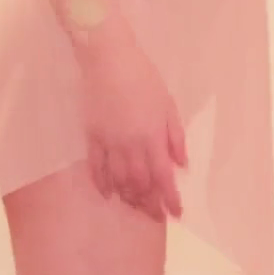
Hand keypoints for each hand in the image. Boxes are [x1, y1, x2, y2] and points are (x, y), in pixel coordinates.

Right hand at [80, 40, 187, 221]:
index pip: (164, 177)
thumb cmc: (143, 77)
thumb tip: (181, 166)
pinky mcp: (92, 136)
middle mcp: (131, 145)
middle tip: (157, 216)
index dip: (171, 198)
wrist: (108, 58)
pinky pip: (96, 168)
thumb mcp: (168, 105)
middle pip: (141, 184)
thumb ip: (175, 137)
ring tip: (136, 206)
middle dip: (150, 204)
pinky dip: (102, 184)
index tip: (176, 213)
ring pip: (119, 180)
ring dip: (129, 197)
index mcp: (152, 137)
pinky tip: (108, 194)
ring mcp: (109, 142)